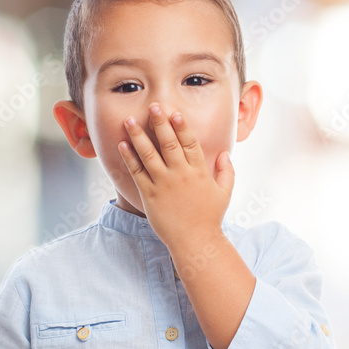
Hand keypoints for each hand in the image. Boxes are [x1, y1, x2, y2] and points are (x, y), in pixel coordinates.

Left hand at [118, 103, 232, 248]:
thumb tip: (225, 153)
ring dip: (138, 135)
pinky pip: (137, 172)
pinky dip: (129, 157)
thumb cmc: (210, 218)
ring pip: (149, 154)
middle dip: (160, 123)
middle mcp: (181, 174)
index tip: (175, 112)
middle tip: (153, 106)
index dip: (182, 126)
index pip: (190, 143)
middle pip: (168, 143)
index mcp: (199, 172)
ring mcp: (164, 184)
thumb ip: (226, 171)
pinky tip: (123, 144)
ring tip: (129, 120)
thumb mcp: (224, 193)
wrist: (194, 242)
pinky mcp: (150, 194)